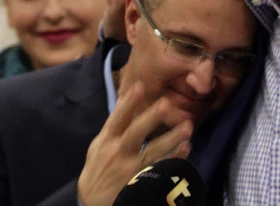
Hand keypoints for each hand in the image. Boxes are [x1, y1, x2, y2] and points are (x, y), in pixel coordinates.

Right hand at [77, 82, 191, 205]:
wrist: (92, 202)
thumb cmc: (97, 169)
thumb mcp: (98, 146)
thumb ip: (113, 126)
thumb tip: (124, 100)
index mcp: (106, 140)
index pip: (117, 118)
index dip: (128, 103)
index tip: (140, 86)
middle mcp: (118, 152)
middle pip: (136, 132)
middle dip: (150, 118)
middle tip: (166, 103)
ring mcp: (130, 168)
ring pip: (152, 151)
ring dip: (171, 139)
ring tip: (188, 127)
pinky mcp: (140, 181)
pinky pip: (160, 169)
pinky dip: (173, 159)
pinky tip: (186, 149)